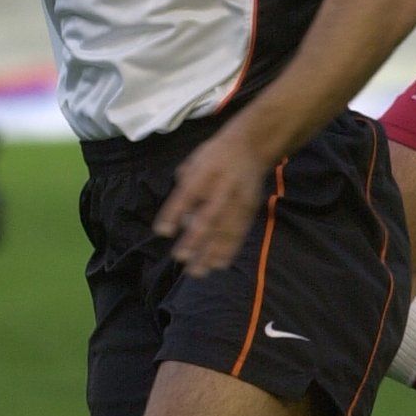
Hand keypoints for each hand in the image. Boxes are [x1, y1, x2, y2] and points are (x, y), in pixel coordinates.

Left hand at [153, 125, 275, 277]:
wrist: (253, 145)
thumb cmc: (215, 155)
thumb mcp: (195, 161)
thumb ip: (184, 186)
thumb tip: (181, 217)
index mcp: (204, 172)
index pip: (186, 195)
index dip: (174, 213)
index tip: (162, 232)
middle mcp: (222, 187)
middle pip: (208, 216)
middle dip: (194, 239)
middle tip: (180, 257)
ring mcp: (238, 199)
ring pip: (225, 230)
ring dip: (211, 252)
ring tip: (198, 271)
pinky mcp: (249, 209)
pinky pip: (239, 233)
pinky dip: (229, 250)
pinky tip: (218, 264)